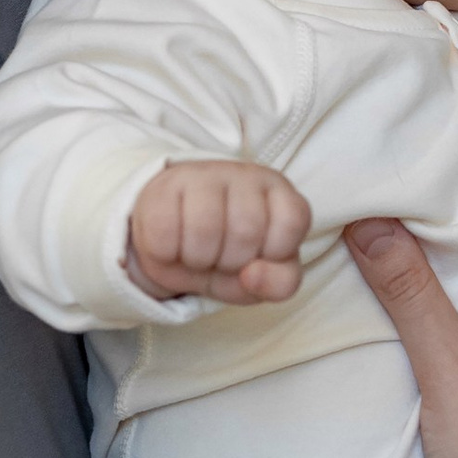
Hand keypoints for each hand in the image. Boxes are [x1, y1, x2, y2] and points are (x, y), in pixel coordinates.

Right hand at [128, 159, 310, 303]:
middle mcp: (245, 174)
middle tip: (222, 257)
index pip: (292, 221)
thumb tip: (251, 274)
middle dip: (232, 261)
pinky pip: (165, 231)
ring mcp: (203, 175)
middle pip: (247, 230)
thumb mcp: (264, 278)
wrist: (175, 246)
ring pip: (204, 228)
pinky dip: (167, 253)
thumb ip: (280, 283)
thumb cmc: (229, 257)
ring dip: (198, 259)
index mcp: (280, 192)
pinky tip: (173, 246)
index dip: (274, 253)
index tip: (258, 255)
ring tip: (198, 253)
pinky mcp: (165, 185)